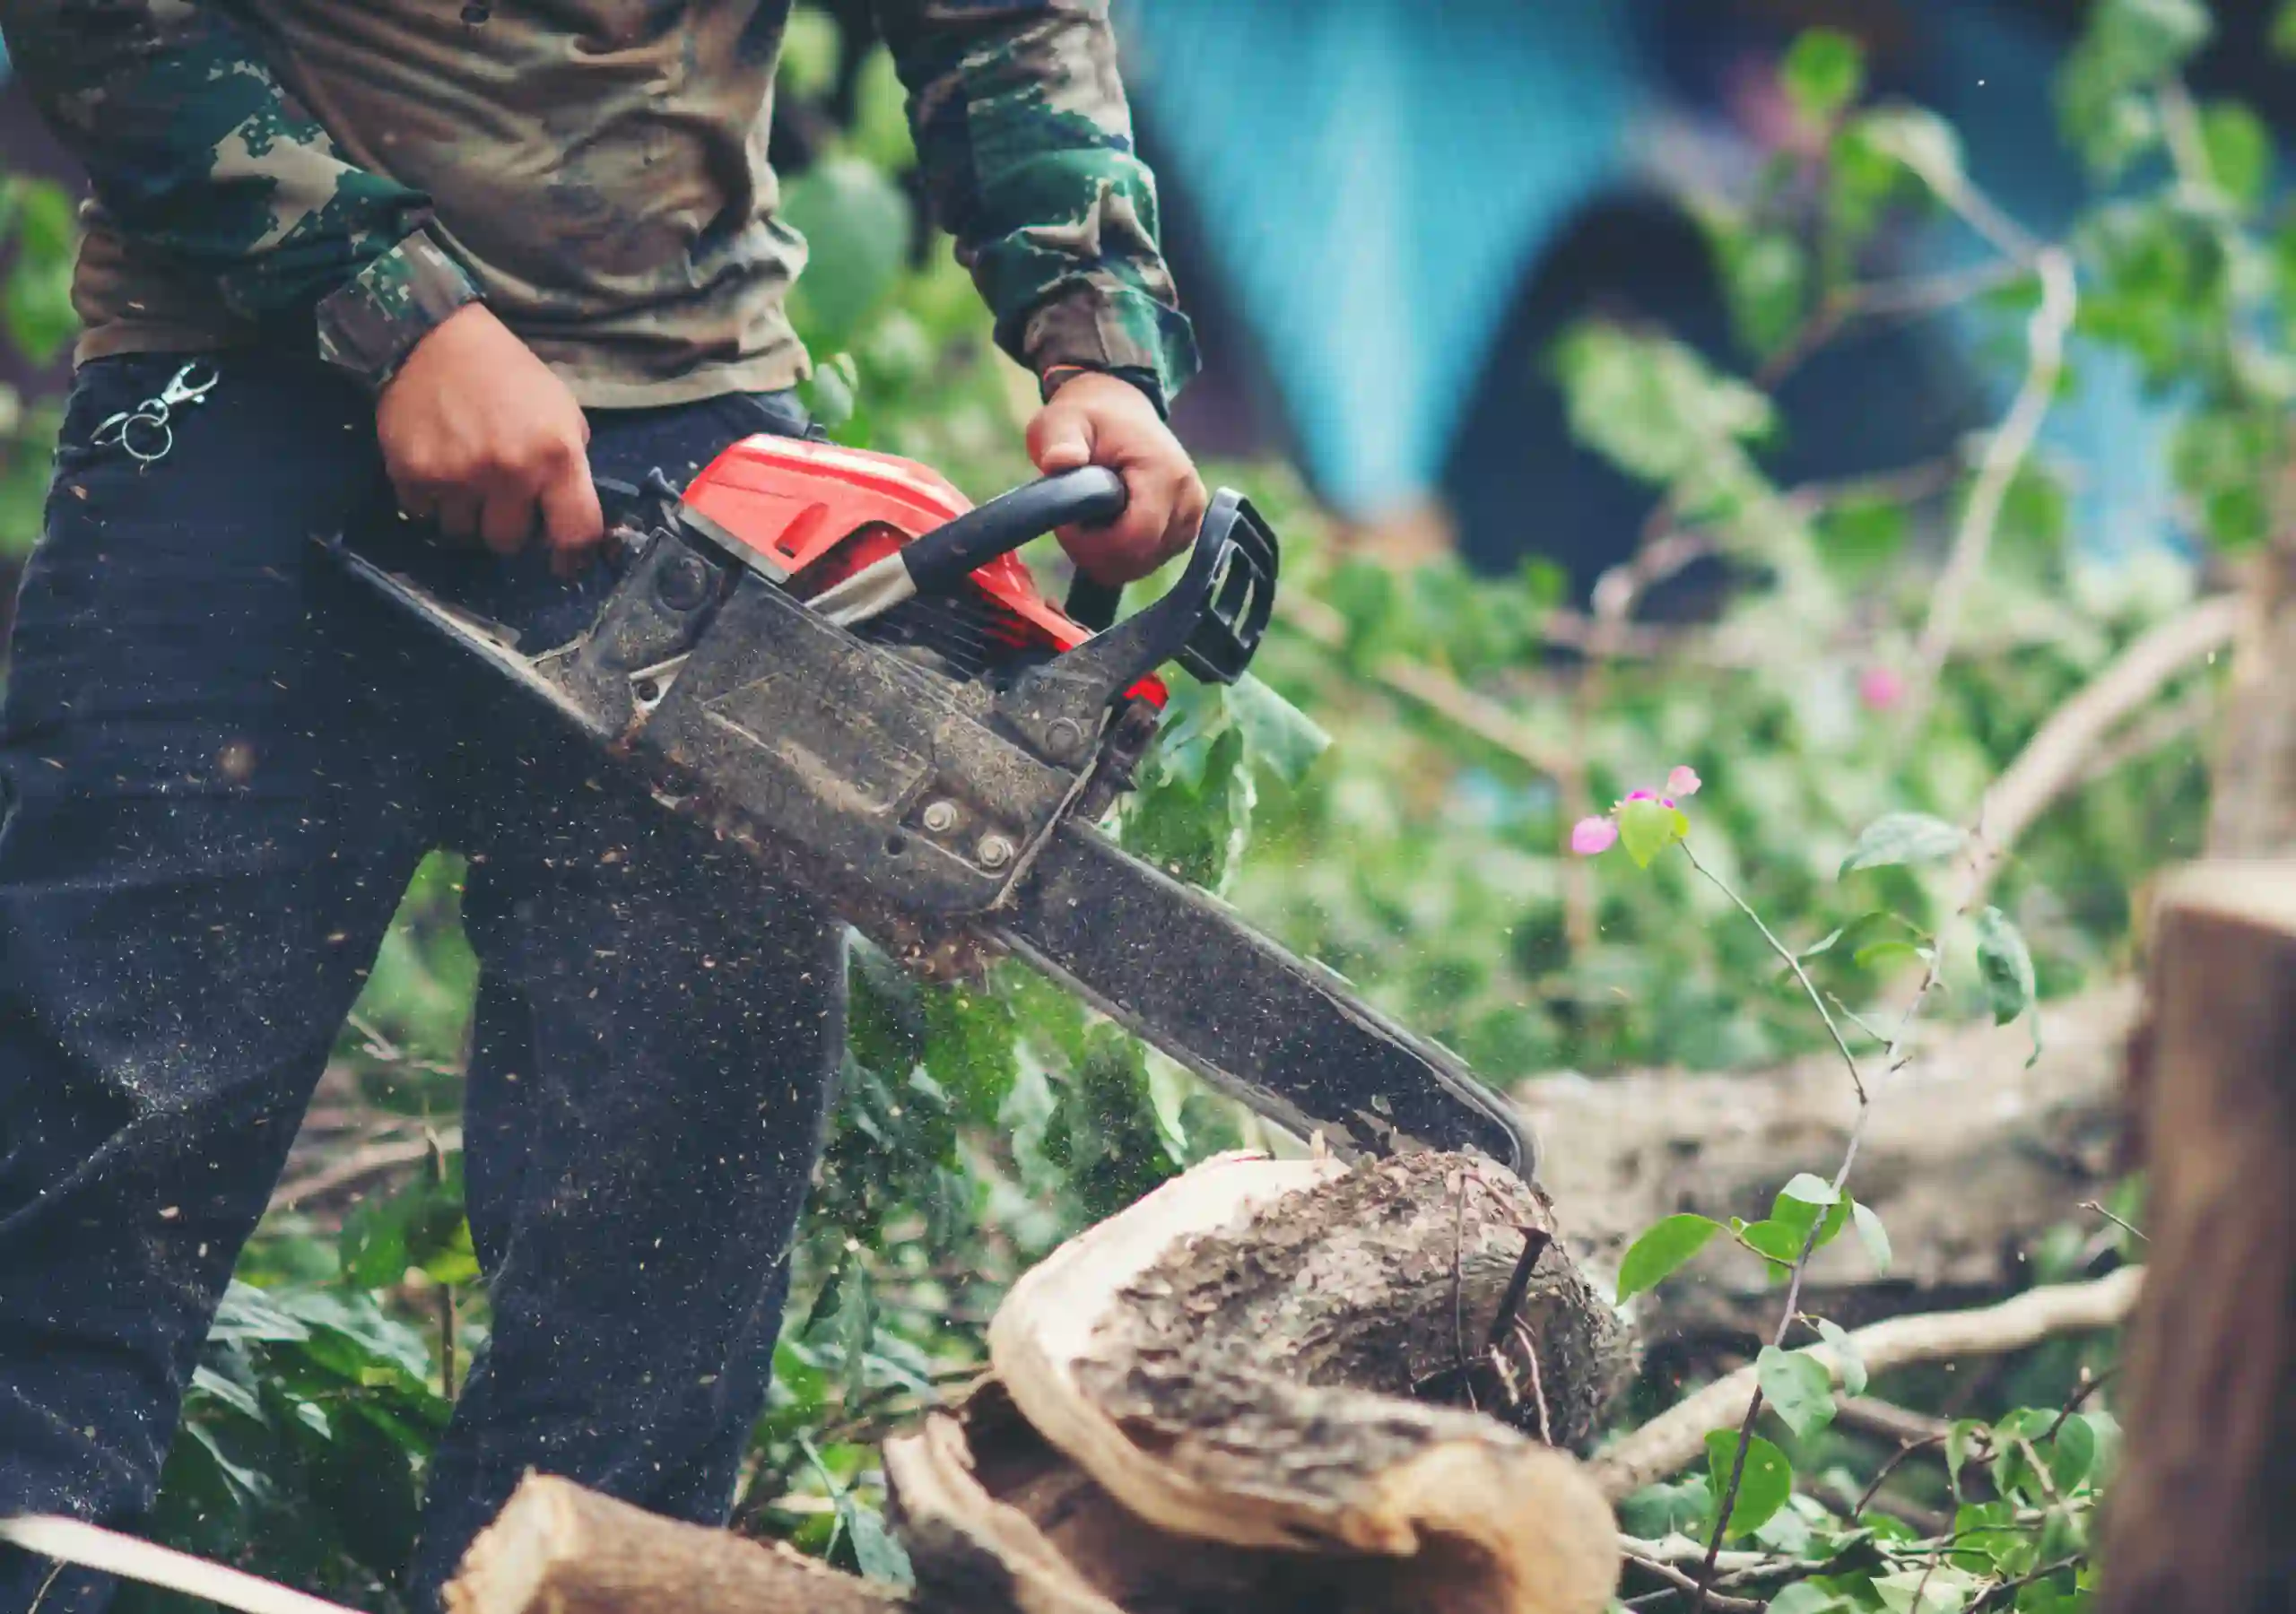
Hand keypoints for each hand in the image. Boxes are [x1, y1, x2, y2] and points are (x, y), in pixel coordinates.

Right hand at [376, 304, 603, 568]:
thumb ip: (568, 467)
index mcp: (557, 456)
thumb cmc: (509, 376)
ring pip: (463, 535)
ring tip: (465, 481)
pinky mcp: (412, 474)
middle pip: (509, 544)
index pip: (576, 533)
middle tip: (501, 501)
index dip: (572, 557)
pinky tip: (437, 468)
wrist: (434, 338)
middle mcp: (509, 473)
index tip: (563, 564)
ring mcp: (458, 477)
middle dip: (507, 528)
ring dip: (466, 517)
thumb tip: (566, 518)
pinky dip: (430, 501)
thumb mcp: (561, 413)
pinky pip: (423, 515)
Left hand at [1026, 370, 1207, 584]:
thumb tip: (1059, 461)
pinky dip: (1123, 554)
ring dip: (1107, 554)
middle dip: (1096, 552)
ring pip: (1143, 566)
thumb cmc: (1088, 417)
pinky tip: (1108, 526)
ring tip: (1089, 519)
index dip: (1093, 545)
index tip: (1066, 525)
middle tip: (1072, 523)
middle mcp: (1188, 499)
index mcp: (1165, 473)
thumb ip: (1061, 442)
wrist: (1119, 410)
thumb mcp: (1062, 422)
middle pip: (1139, 560)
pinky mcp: (1186, 528)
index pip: (1136, 539)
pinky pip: (1149, 561)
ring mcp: (1191, 517)